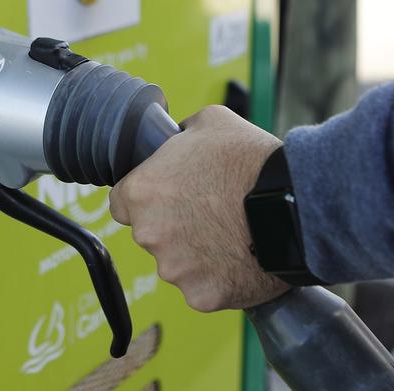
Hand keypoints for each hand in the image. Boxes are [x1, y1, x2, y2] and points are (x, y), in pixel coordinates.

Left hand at [109, 105, 289, 311]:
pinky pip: (202, 288)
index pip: (121, 203)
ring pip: (175, 263)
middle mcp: (148, 234)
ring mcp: (173, 269)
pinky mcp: (201, 296)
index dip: (144, 198)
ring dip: (194, 254)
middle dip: (170, 225)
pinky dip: (217, 277)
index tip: (165, 198)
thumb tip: (176, 137)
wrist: (296, 204)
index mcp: (140, 192)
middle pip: (149, 233)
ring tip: (229, 235)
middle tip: (206, 212)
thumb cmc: (250, 161)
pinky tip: (239, 258)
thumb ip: (180, 134)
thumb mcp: (209, 122)